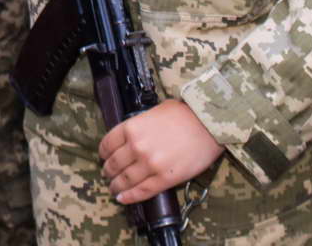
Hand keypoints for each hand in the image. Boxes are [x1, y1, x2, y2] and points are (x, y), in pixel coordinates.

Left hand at [99, 99, 223, 203]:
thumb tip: (131, 136)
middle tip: (107, 175)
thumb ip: (138, 126)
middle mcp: (137, 147)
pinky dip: (131, 196)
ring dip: (116, 186)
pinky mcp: (165, 179)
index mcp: (131, 127)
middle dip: (108, 171)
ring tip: (113, 189)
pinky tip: (123, 198)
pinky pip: (143, 191)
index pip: (107, 144)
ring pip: (126, 180)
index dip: (103, 153)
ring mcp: (150, 164)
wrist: (208, 125)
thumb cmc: (184, 114)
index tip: (103, 157)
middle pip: (114, 163)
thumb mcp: (152, 113)